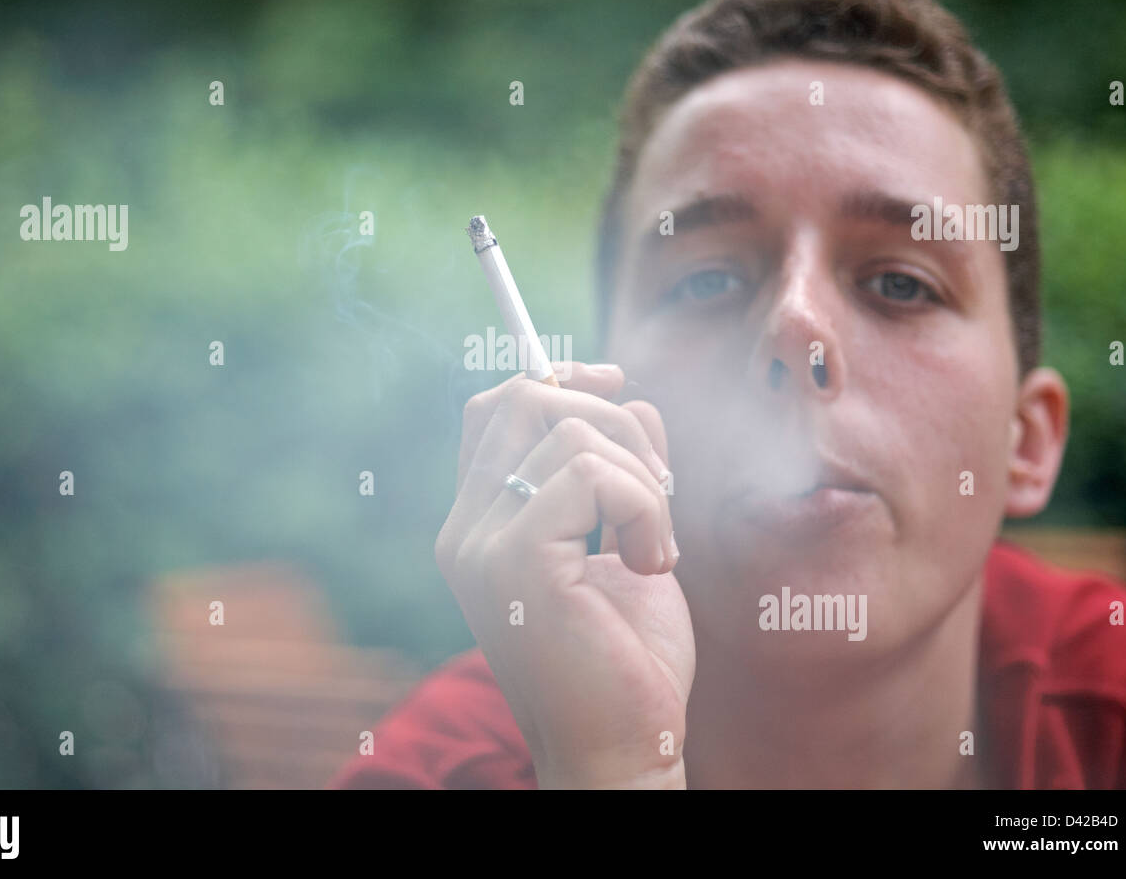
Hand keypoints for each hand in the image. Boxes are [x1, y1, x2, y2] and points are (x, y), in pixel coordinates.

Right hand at [435, 362, 694, 787]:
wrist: (623, 747)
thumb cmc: (625, 656)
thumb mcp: (623, 541)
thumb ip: (616, 470)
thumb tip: (628, 394)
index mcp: (480, 526)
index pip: (494, 409)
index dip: (559, 378)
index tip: (618, 384)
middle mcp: (466, 531)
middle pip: (525, 398)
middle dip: (613, 419)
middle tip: (657, 492)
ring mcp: (482, 546)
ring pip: (570, 432)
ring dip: (644, 478)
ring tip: (658, 547)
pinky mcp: (516, 563)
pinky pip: (590, 474)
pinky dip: (646, 506)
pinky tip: (654, 565)